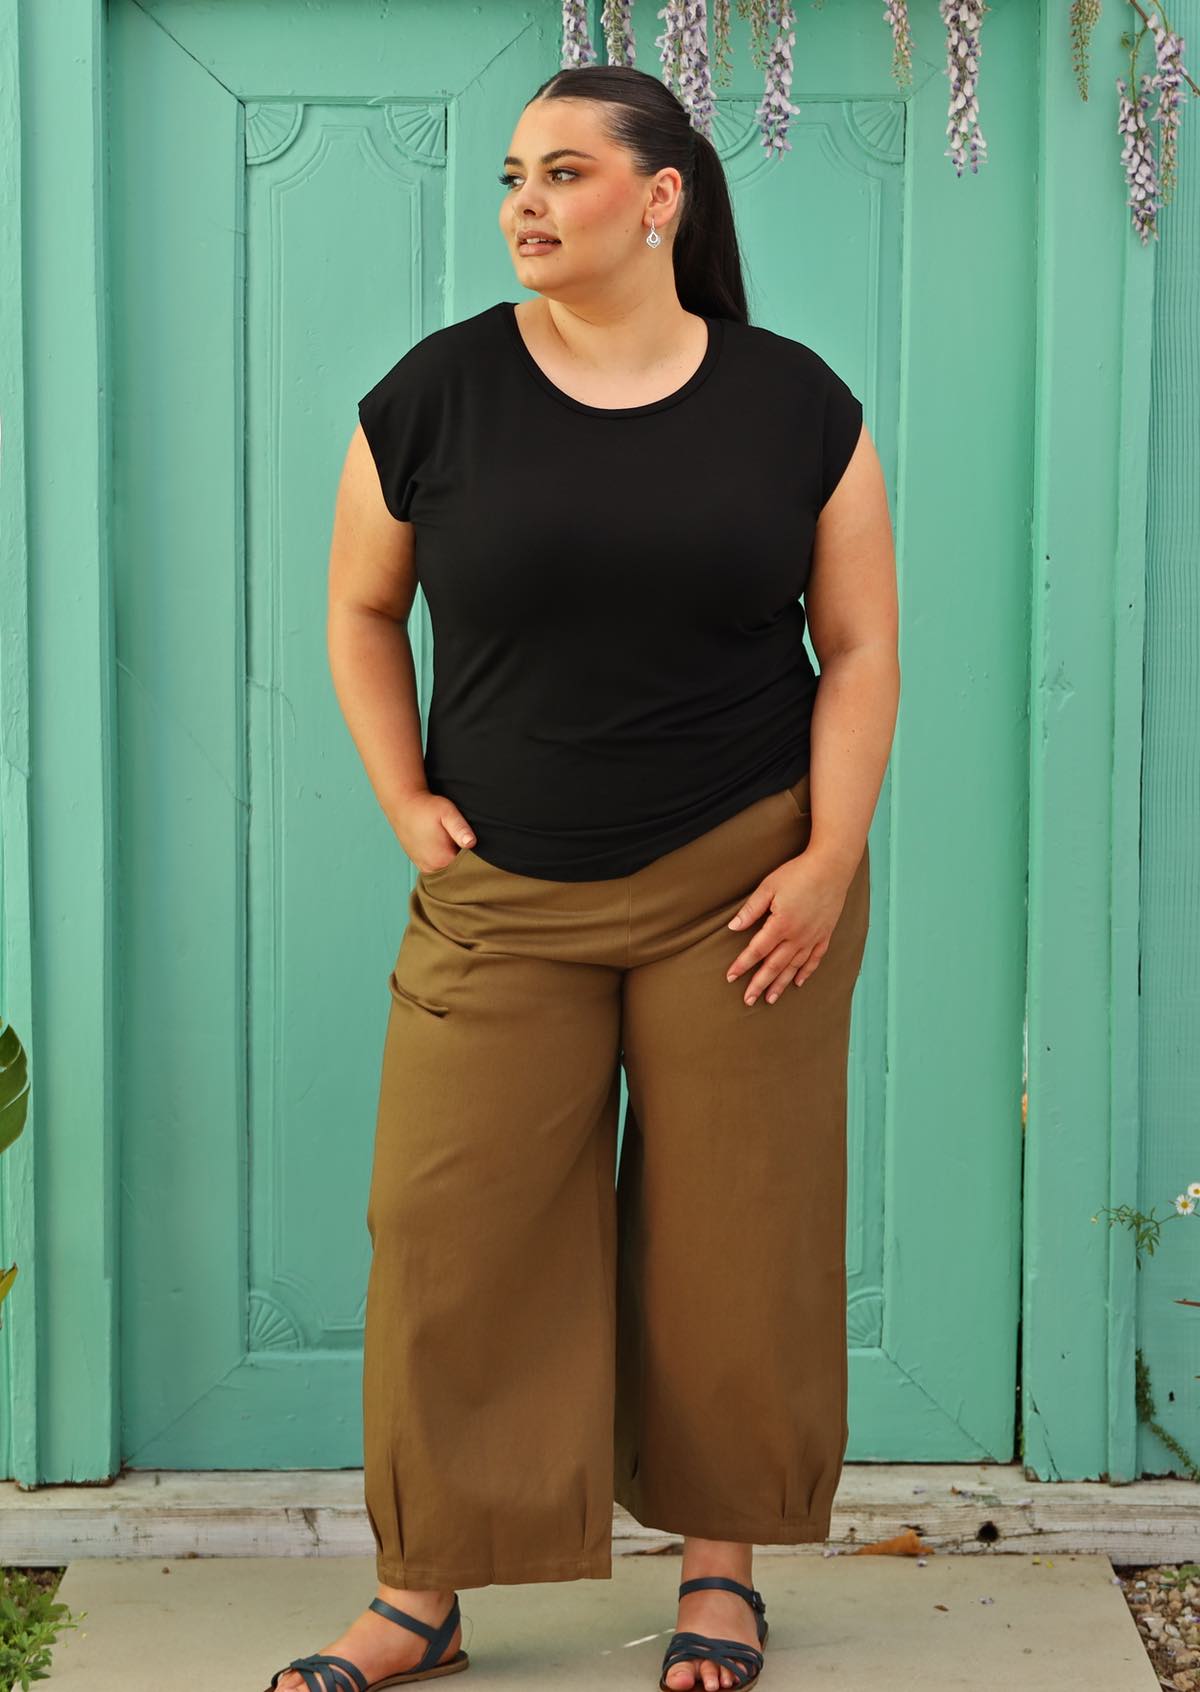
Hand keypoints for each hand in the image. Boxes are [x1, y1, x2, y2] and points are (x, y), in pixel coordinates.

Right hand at [396, 790, 475, 873]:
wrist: (403, 805)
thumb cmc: (426, 807)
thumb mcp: (447, 812)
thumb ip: (460, 828)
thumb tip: (472, 843)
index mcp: (442, 860)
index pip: (468, 869)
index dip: (476, 859)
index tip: (478, 846)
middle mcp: (432, 868)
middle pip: (458, 872)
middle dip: (465, 862)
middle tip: (465, 841)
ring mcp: (424, 867)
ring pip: (447, 871)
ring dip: (454, 861)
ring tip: (453, 843)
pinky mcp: (420, 863)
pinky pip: (438, 868)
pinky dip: (444, 861)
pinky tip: (444, 847)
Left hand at [724, 851, 853, 1004]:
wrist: (832, 866)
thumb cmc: (798, 873)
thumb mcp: (768, 887)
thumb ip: (751, 909)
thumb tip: (733, 927)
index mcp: (781, 924)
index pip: (757, 950)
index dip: (742, 964)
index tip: (730, 977)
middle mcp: (798, 936)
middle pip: (775, 965)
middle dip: (760, 984)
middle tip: (748, 1000)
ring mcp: (813, 937)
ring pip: (794, 967)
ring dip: (781, 984)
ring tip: (770, 999)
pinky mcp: (825, 934)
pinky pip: (814, 959)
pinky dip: (805, 972)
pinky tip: (798, 983)